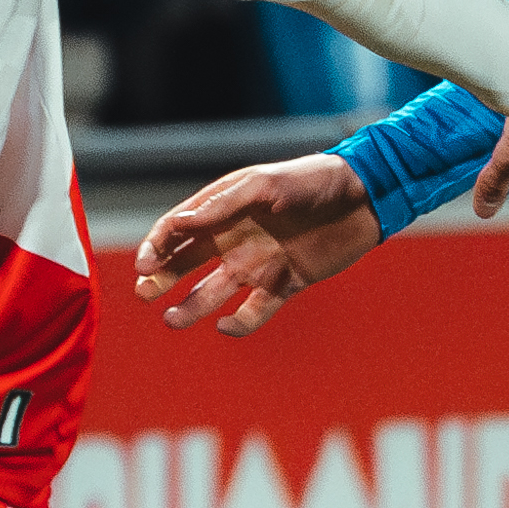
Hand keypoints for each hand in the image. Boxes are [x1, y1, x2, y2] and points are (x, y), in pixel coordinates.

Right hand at [131, 151, 379, 336]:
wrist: (364, 199)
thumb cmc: (311, 182)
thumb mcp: (264, 186)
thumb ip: (221, 206)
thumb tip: (177, 224)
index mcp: (224, 208)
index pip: (177, 229)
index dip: (156, 246)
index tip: (145, 266)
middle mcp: (235, 237)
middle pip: (186, 263)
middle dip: (160, 278)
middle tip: (144, 294)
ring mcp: (258, 263)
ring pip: (213, 292)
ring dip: (190, 306)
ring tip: (173, 320)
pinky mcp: (285, 284)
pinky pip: (255, 310)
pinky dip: (239, 322)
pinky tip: (227, 325)